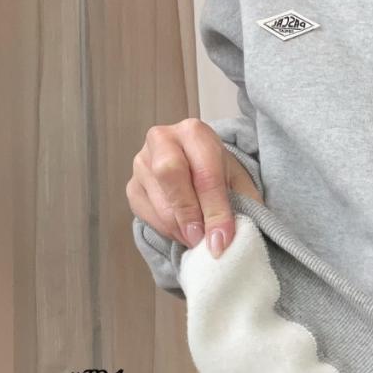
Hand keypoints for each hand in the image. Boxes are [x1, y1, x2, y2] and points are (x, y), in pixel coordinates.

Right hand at [127, 118, 261, 257]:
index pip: (205, 171)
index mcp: (195, 132)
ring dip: (178, 227)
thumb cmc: (219, 173)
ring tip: (197, 239)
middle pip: (169, 173)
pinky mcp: (132, 184)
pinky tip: (181, 232)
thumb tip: (228, 238)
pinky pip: (144, 212)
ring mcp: (142, 161)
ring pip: (156, 199)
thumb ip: (241, 206)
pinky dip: (165, 229)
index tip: (222, 239)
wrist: (196, 167)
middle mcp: (163, 139)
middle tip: (201, 239)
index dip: (215, 209)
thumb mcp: (238, 183)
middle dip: (189, 213)